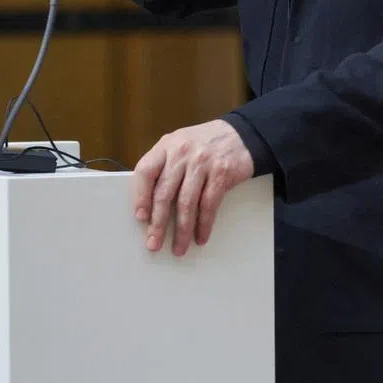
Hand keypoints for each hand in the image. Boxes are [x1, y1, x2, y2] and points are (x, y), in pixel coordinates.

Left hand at [132, 119, 254, 254]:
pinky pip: (209, 204)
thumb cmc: (206, 144)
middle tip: (154, 243)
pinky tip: (201, 236)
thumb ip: (164, 166)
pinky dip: (204, 224)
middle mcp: (182, 152)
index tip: (140, 218)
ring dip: (182, 230)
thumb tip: (150, 204)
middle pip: (164, 193)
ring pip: (187, 203)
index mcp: (167, 145)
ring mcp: (202, 162)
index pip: (145, 171)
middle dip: (158, 223)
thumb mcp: (180, 145)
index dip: (140, 196)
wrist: (242, 134)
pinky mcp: (221, 173)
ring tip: (179, 247)